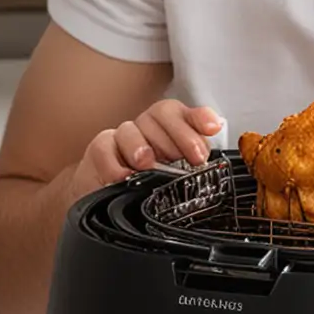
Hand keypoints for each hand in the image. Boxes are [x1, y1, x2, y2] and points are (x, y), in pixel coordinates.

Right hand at [71, 100, 222, 196]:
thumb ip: (194, 160)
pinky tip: (124, 177)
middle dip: (179, 136)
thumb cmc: (148, 185)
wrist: (109, 200)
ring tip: (148, 163)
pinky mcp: (99, 150)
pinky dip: (115, 163)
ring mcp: (121, 137)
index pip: (183, 113)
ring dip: (141, 145)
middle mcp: (146, 128)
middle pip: (161, 114)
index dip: (199, 118)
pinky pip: (104, 147)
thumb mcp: (178, 176)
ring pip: (131, 128)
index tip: (212, 128)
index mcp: (169, 130)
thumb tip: (214, 151)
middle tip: (192, 158)